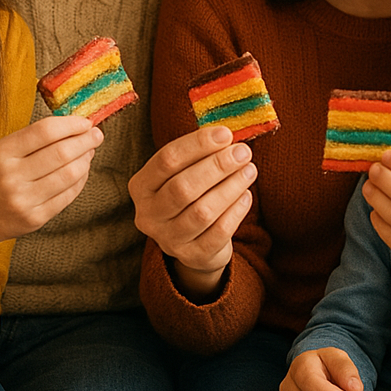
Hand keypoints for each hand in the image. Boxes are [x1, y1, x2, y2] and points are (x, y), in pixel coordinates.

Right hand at [0, 115, 102, 271]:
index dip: (71, 124)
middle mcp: (11, 177)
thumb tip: (77, 126)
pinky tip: (82, 171)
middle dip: (86, 141)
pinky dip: (81, 180)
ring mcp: (23, 200)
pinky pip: (68, 195)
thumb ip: (35, 137)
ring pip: (69, 174)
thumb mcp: (3, 150)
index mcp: (2, 153)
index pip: (45, 131)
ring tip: (89, 152)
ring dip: (86, 160)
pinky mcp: (35, 219)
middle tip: (97, 135)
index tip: (86, 122)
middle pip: (61, 153)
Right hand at [129, 125, 256, 299]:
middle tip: (243, 152)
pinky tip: (246, 195)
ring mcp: (168, 239)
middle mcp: (148, 215)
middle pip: (183, 187)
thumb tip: (228, 135)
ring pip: (202, 212)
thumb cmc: (191, 191)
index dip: (198, 145)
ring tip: (249, 170)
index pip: (166, 160)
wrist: (194, 240)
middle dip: (217, 166)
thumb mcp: (185, 170)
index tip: (226, 134)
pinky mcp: (193, 256)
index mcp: (141, 186)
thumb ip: (200, 152)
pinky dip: (235, 212)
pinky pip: (218, 233)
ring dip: (230, 187)